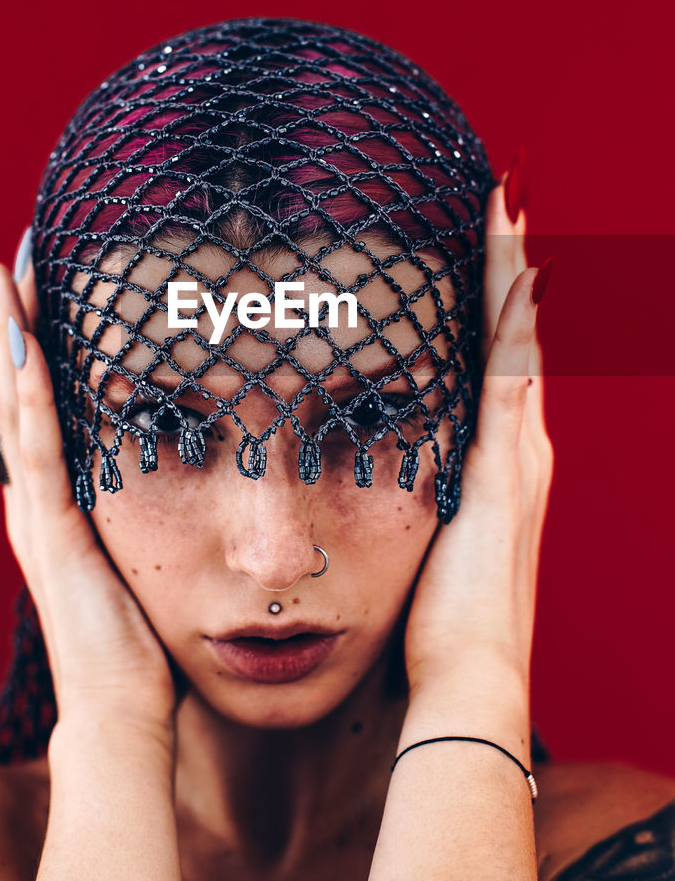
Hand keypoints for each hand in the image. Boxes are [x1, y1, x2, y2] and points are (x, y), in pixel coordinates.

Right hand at [0, 237, 176, 735]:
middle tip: (8, 258)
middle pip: (9, 392)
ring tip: (4, 273)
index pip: (32, 407)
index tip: (36, 286)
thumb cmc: (138, 640)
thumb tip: (183, 477)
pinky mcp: (52, 530)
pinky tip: (23, 339)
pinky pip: (36, 446)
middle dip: (9, 323)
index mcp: (55, 502)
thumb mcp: (140, 558)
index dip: (27, 345)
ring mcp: (36, 513)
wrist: (121, 709)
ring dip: (8, 337)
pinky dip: (26, 389)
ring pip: (12, 406)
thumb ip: (143, 516)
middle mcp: (34, 500)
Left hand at [402, 175, 553, 695]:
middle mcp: (518, 449)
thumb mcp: (422, 550)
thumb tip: (362, 487)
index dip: (491, 310)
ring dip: (512, 271)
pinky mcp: (503, 467)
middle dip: (510, 270)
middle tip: (503, 204)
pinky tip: (506, 262)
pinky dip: (510, 313)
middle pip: (516, 337)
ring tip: (506, 207)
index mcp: (497, 468)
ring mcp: (517, 454)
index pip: (495, 369)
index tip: (478, 256)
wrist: (468, 676)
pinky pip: (510, 370)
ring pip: (519, 338)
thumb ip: (404, 510)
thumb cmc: (437, 624)